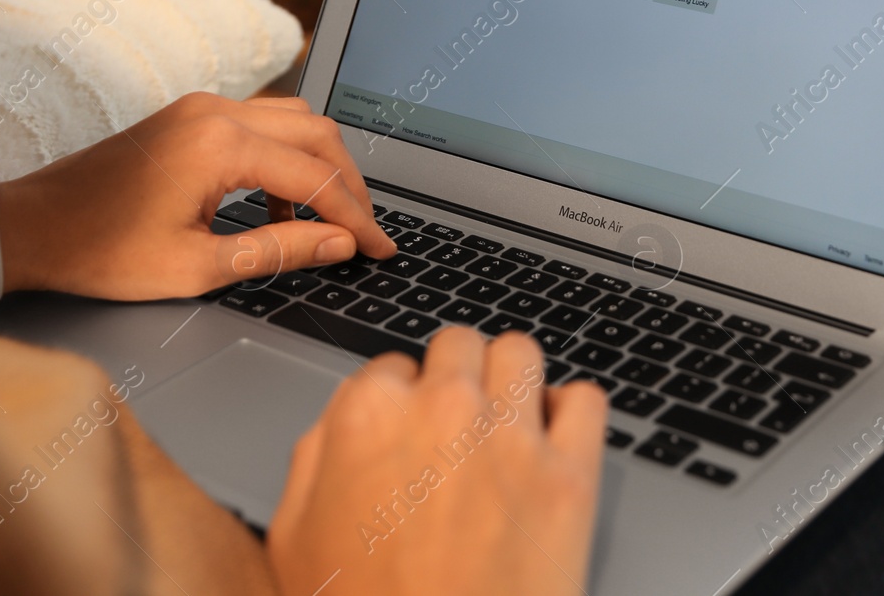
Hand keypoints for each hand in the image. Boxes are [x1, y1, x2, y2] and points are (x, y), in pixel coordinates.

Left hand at [0, 93, 396, 299]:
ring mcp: (202, 107)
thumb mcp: (196, 267)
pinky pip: (262, 124)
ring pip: (295, 120)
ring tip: (331, 220)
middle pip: (318, 133)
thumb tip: (338, 245)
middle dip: (350, 185)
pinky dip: (287, 158)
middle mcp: (215, 111)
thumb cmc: (101, 250)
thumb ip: (278, 250)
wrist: (32, 226)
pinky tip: (279, 207)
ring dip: (321, 166)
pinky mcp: (190, 115)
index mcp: (218, 144)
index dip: (357, 218)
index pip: (316, 177)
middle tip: (366, 233)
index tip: (380, 250)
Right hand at [267, 328, 606, 595]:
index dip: (400, 400)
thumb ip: (314, 460)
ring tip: (507, 419)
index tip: (409, 430)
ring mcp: (511, 438)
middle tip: (456, 424)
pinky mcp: (570, 476)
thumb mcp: (296, 538)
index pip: (391, 364)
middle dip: (456, 377)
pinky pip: (587, 399)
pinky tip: (555, 439)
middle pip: (459, 344)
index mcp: (367, 416)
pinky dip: (572, 411)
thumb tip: (341, 426)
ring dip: (512, 379)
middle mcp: (442, 409)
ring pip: (521, 353)